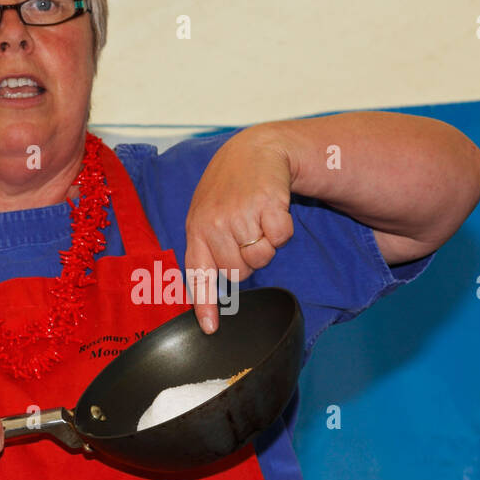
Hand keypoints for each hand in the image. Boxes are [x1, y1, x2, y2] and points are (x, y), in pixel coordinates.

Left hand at [184, 126, 294, 331]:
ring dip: (266, 245)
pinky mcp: (267, 204)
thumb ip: (207, 248)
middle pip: (239, 273)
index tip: (211, 329)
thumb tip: (218, 288)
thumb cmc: (229, 189)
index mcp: (196, 228)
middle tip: (247, 233)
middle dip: (248, 260)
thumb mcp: (207, 214)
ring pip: (262, 258)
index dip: (205, 305)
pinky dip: (283, 230)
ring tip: (258, 220)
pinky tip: (273, 210)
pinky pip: (281, 239)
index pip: (198, 274)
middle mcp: (215, 223)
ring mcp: (241, 214)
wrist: (254, 151)